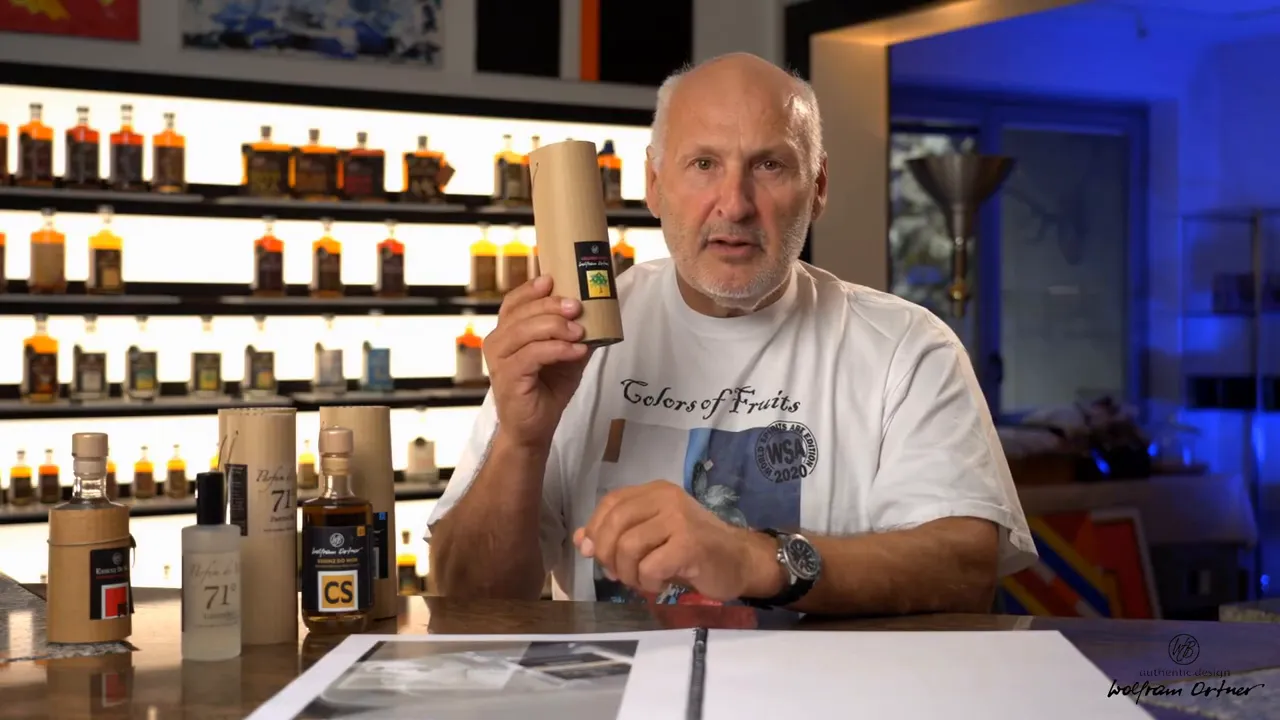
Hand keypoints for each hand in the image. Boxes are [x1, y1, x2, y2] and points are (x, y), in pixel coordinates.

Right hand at [484, 275, 591, 449]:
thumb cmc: (545, 390)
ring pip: (525, 331)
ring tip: (579, 332)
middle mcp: (497, 342)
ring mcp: (499, 360)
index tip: (552, 280)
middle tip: (577, 307)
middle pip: (521, 313)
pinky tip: (576, 350)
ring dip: (555, 327)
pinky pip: (532, 355)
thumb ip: (573, 335)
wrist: (533, 429)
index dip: (531, 289)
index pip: (513, 302)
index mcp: (506, 333)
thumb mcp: (564, 356)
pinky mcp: (508, 377)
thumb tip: (598, 314)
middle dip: (551, 306)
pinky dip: (557, 349)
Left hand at [573, 481, 783, 601]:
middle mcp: (666, 498)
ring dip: (628, 574)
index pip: (611, 502)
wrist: (740, 561)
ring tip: (643, 581)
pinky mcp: (690, 544)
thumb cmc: (694, 551)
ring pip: (628, 547)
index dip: (596, 529)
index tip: (593, 554)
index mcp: (655, 492)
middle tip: (619, 574)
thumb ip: (619, 535)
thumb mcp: (653, 538)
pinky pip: (650, 567)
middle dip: (608, 555)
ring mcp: (679, 519)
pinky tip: (659, 586)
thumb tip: (582, 540)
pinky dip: (648, 583)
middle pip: (615, 523)